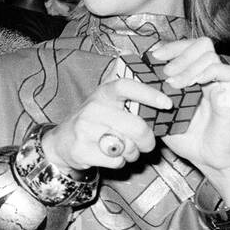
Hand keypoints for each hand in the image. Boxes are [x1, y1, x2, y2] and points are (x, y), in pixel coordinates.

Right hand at [41, 79, 174, 172]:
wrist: (62, 142)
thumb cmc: (93, 120)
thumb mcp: (105, 99)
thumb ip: (126, 88)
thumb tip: (141, 67)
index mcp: (103, 93)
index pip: (126, 86)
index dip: (149, 94)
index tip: (167, 104)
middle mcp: (93, 108)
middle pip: (136, 126)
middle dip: (148, 140)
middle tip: (148, 144)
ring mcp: (85, 130)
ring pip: (128, 146)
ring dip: (133, 153)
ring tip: (126, 149)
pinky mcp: (82, 150)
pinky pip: (116, 161)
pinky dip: (120, 162)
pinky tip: (112, 156)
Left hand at [147, 37, 229, 180]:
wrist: (209, 160)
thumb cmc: (189, 139)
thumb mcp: (162, 116)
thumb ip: (153, 99)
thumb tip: (132, 84)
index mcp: (194, 77)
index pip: (187, 47)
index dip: (171, 47)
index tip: (153, 57)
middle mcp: (209, 76)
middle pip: (201, 43)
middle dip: (179, 51)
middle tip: (165, 71)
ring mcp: (221, 83)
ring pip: (210, 54)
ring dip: (188, 65)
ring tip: (174, 83)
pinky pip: (226, 71)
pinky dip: (207, 73)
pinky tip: (192, 85)